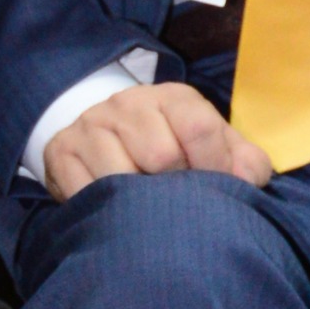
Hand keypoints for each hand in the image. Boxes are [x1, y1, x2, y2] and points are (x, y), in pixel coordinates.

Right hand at [44, 79, 273, 201]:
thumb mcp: (212, 147)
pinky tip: (115, 211)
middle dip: (175, 188)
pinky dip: (104, 209)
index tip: (217, 190)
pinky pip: (86, 191)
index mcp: (172, 98)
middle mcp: (128, 103)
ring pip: (121, 176)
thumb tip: (247, 180)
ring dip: (138, 202)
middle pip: (162, 155)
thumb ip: (244, 162)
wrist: (104, 136)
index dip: (214, 167)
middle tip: (176, 201)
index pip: (199, 127)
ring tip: (146, 207)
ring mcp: (91, 124)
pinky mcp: (62, 150)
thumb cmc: (171, 147)